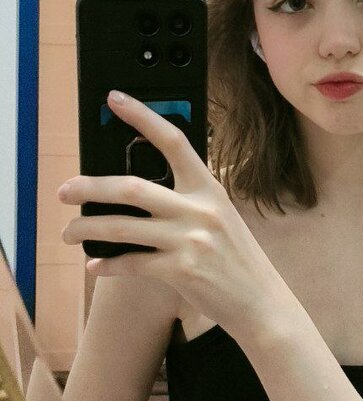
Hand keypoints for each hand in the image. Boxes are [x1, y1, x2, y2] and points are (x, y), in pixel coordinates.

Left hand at [60, 91, 284, 342]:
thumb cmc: (235, 257)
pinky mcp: (181, 271)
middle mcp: (199, 209)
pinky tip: (94, 265)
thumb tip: (135, 191)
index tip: (114, 99)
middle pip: (132, 188)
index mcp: (209, 188)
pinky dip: (106, 264)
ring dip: (87, 228)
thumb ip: (186, 200)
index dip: (142, 117)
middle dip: (90, 187)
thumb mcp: (219, 216)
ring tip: (67, 232)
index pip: (173, 141)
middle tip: (64, 190)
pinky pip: (131, 263)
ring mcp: (190, 240)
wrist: (260, 301)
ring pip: (122, 227)